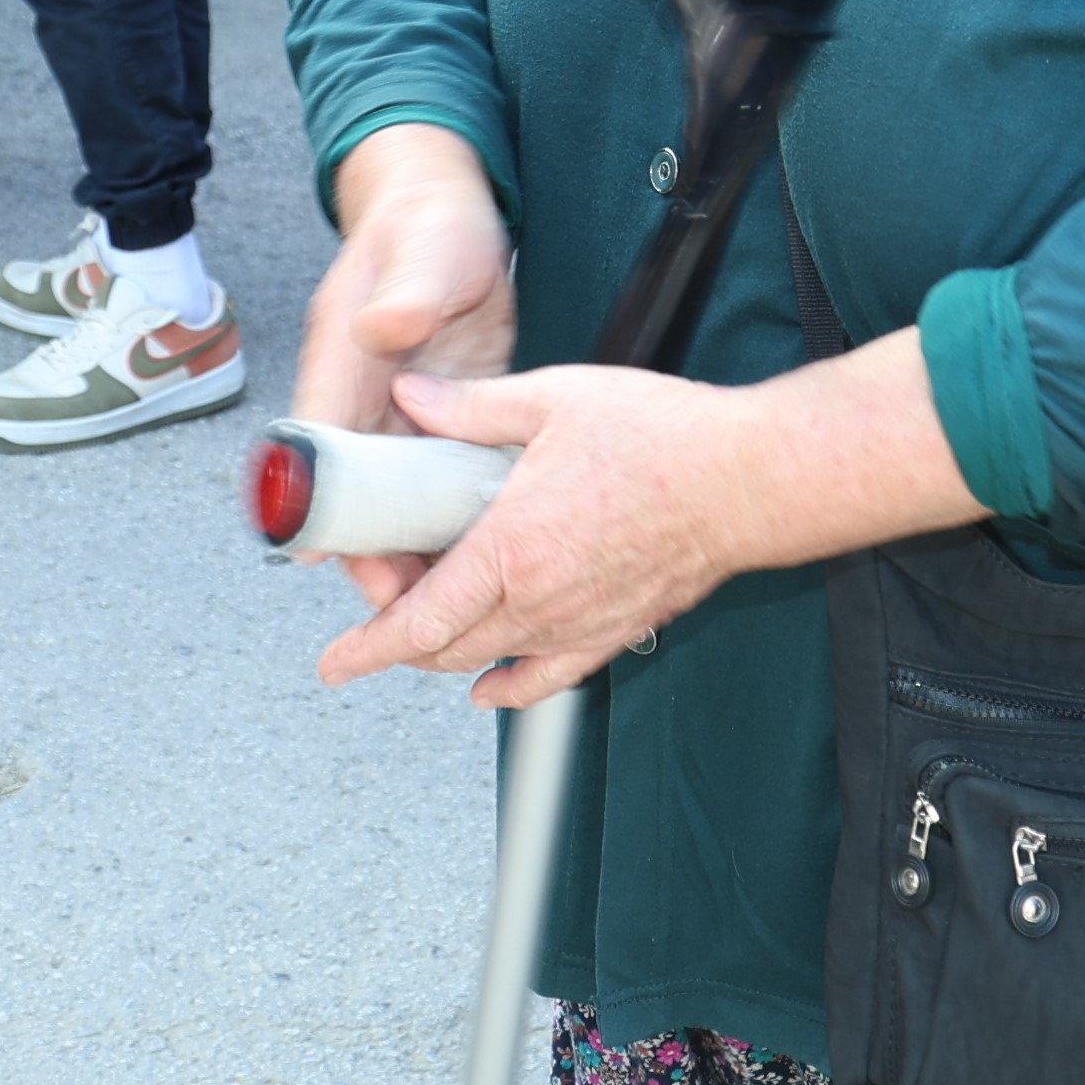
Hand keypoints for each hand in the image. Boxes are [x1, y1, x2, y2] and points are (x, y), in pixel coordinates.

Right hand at [295, 125, 520, 614]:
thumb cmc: (426, 226)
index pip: (315, 451)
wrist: (450, 211)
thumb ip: (406, 294)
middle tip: (402, 600)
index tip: (325, 560)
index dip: (317, 510)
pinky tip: (484, 550)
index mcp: (342, 363)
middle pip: (354, 493)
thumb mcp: (423, 254)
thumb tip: (384, 328)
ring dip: (413, 545)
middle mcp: (364, 398)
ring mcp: (402, 412)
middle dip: (371, 549)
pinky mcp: (443, 416)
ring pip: (396, 498)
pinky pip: (440, 480)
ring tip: (446, 596)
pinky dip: (454, 516)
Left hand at [319, 362, 782, 710]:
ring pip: (489, 663)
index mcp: (514, 547)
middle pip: (446, 649)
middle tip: (380, 612)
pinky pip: (549, 678)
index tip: (336, 663)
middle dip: (401, 642)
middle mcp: (541, 599)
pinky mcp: (615, 631)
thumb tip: (413, 397)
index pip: (422, 619)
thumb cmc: (665, 439)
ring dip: (448, 654)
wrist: (748, 480)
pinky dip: (510, 687)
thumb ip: (473, 406)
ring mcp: (579, 624)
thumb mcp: (554, 399)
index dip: (369, 647)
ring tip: (425, 628)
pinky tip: (490, 686)